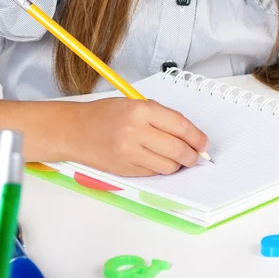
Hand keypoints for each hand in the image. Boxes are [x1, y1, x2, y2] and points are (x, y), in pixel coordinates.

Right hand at [69, 98, 209, 176]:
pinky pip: (154, 173)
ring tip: (177, 158)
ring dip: (178, 164)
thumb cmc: (106, 114)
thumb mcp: (134, 104)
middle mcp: (136, 131)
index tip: (204, 143)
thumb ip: (161, 118)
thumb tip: (189, 135)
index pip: (180, 126)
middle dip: (192, 155)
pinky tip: (158, 160)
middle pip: (178, 149)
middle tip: (196, 155)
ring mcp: (130, 153)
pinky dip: (161, 168)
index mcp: (141, 110)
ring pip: (168, 166)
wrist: (74, 130)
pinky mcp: (125, 170)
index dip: (197, 137)